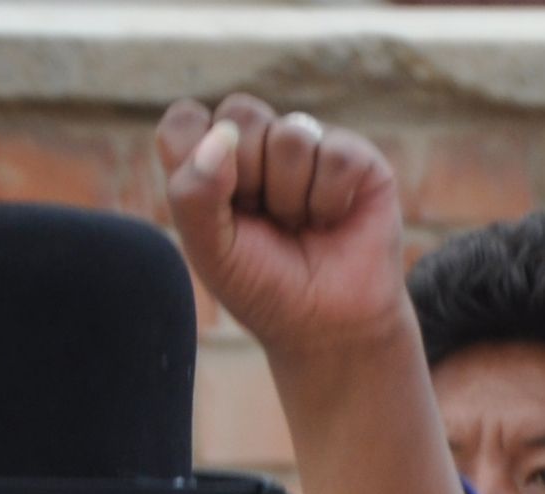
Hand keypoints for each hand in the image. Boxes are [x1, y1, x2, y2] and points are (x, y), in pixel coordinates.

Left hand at [156, 94, 408, 372]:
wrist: (327, 327)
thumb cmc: (263, 286)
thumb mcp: (209, 249)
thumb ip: (192, 193)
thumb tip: (222, 136)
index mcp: (213, 158)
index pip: (187, 119)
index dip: (196, 159)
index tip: (217, 209)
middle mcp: (260, 143)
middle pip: (240, 114)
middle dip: (247, 177)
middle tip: (263, 219)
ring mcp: (310, 146)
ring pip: (290, 135)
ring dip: (291, 198)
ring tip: (299, 224)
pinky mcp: (357, 159)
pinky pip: (336, 155)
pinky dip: (330, 199)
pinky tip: (333, 220)